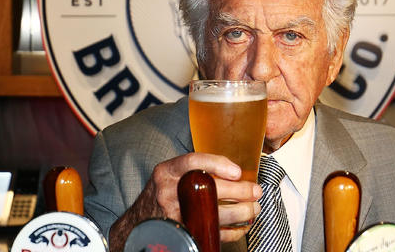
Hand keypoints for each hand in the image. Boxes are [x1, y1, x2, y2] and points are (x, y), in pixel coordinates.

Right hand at [109, 153, 261, 250]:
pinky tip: (242, 226)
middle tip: (255, 191)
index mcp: (167, 171)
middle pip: (209, 189)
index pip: (193, 161)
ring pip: (214, 214)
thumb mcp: (170, 175)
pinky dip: (231, 231)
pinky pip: (211, 233)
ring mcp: (173, 214)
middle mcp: (168, 191)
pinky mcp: (182, 232)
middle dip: (239, 191)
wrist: (139, 223)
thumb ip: (194, 170)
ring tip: (254, 208)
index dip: (218, 164)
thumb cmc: (162, 195)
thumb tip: (234, 172)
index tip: (237, 172)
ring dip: (240, 212)